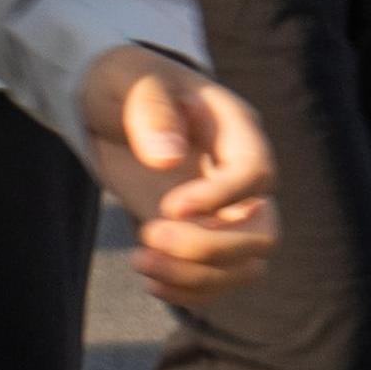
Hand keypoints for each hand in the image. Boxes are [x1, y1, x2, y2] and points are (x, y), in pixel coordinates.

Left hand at [77, 44, 279, 306]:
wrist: (108, 103)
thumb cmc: (125, 81)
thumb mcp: (131, 79)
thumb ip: (151, 109)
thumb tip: (168, 160)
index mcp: (237, 130)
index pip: (256, 175)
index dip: (221, 199)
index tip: (168, 206)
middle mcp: (242, 177)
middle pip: (262, 232)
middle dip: (208, 247)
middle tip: (149, 234)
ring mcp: (225, 211)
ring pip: (245, 266)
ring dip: (197, 277)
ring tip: (140, 262)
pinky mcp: (202, 236)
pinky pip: (218, 280)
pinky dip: (189, 290)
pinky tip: (149, 279)